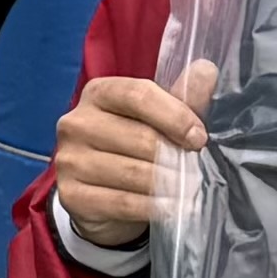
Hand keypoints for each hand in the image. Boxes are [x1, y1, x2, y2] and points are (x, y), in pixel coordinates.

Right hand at [48, 60, 216, 253]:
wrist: (102, 196)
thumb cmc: (135, 148)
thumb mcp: (159, 119)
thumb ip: (182, 97)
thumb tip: (207, 69)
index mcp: (98, 93)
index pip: (138, 95)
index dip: (174, 115)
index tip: (199, 138)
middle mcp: (76, 123)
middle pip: (140, 137)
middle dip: (176, 156)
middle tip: (199, 170)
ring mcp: (69, 160)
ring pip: (133, 173)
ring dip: (169, 185)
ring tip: (190, 190)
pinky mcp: (71, 195)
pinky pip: (122, 202)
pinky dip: (153, 207)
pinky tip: (172, 208)